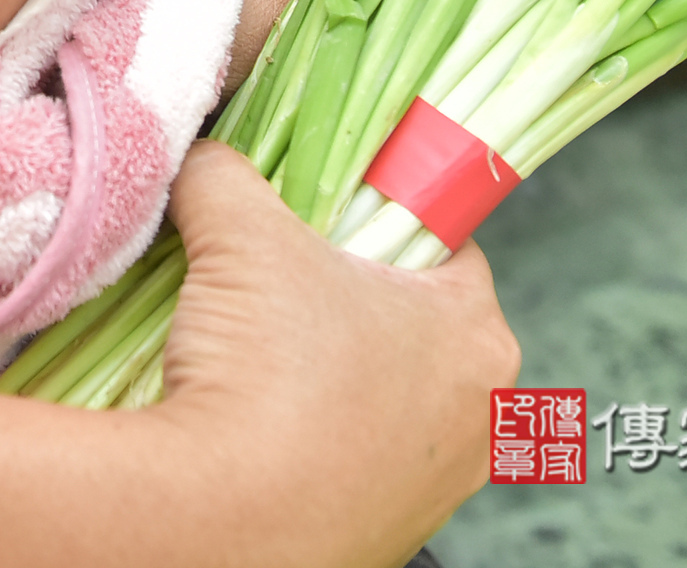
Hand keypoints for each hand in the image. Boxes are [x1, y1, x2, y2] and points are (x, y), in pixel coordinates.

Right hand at [149, 141, 519, 566]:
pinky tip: (253, 425)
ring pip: (381, 395)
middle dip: (346, 294)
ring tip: (254, 357)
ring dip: (325, 371)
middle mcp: (479, 419)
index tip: (325, 211)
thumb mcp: (240, 235)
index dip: (379, 212)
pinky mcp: (381, 539)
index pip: (445, 240)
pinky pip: (349, 460)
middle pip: (412, 319)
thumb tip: (206, 158)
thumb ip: (229, 176)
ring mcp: (432, 490)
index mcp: (477, 334)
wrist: (218, 530)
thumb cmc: (264, 374)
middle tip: (276, 277)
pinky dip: (307, 437)